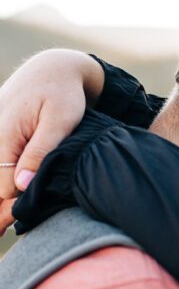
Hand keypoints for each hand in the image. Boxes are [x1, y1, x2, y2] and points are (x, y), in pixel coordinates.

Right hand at [0, 49, 103, 200]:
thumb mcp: (59, 123)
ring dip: (5, 190)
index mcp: (2, 135)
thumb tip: (21, 185)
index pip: (3, 186)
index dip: (19, 203)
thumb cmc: (62, 94)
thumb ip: (40, 153)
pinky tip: (15, 188)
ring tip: (11, 213)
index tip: (36, 207)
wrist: (52, 68)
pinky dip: (5, 176)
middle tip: (17, 220)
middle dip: (6, 203)